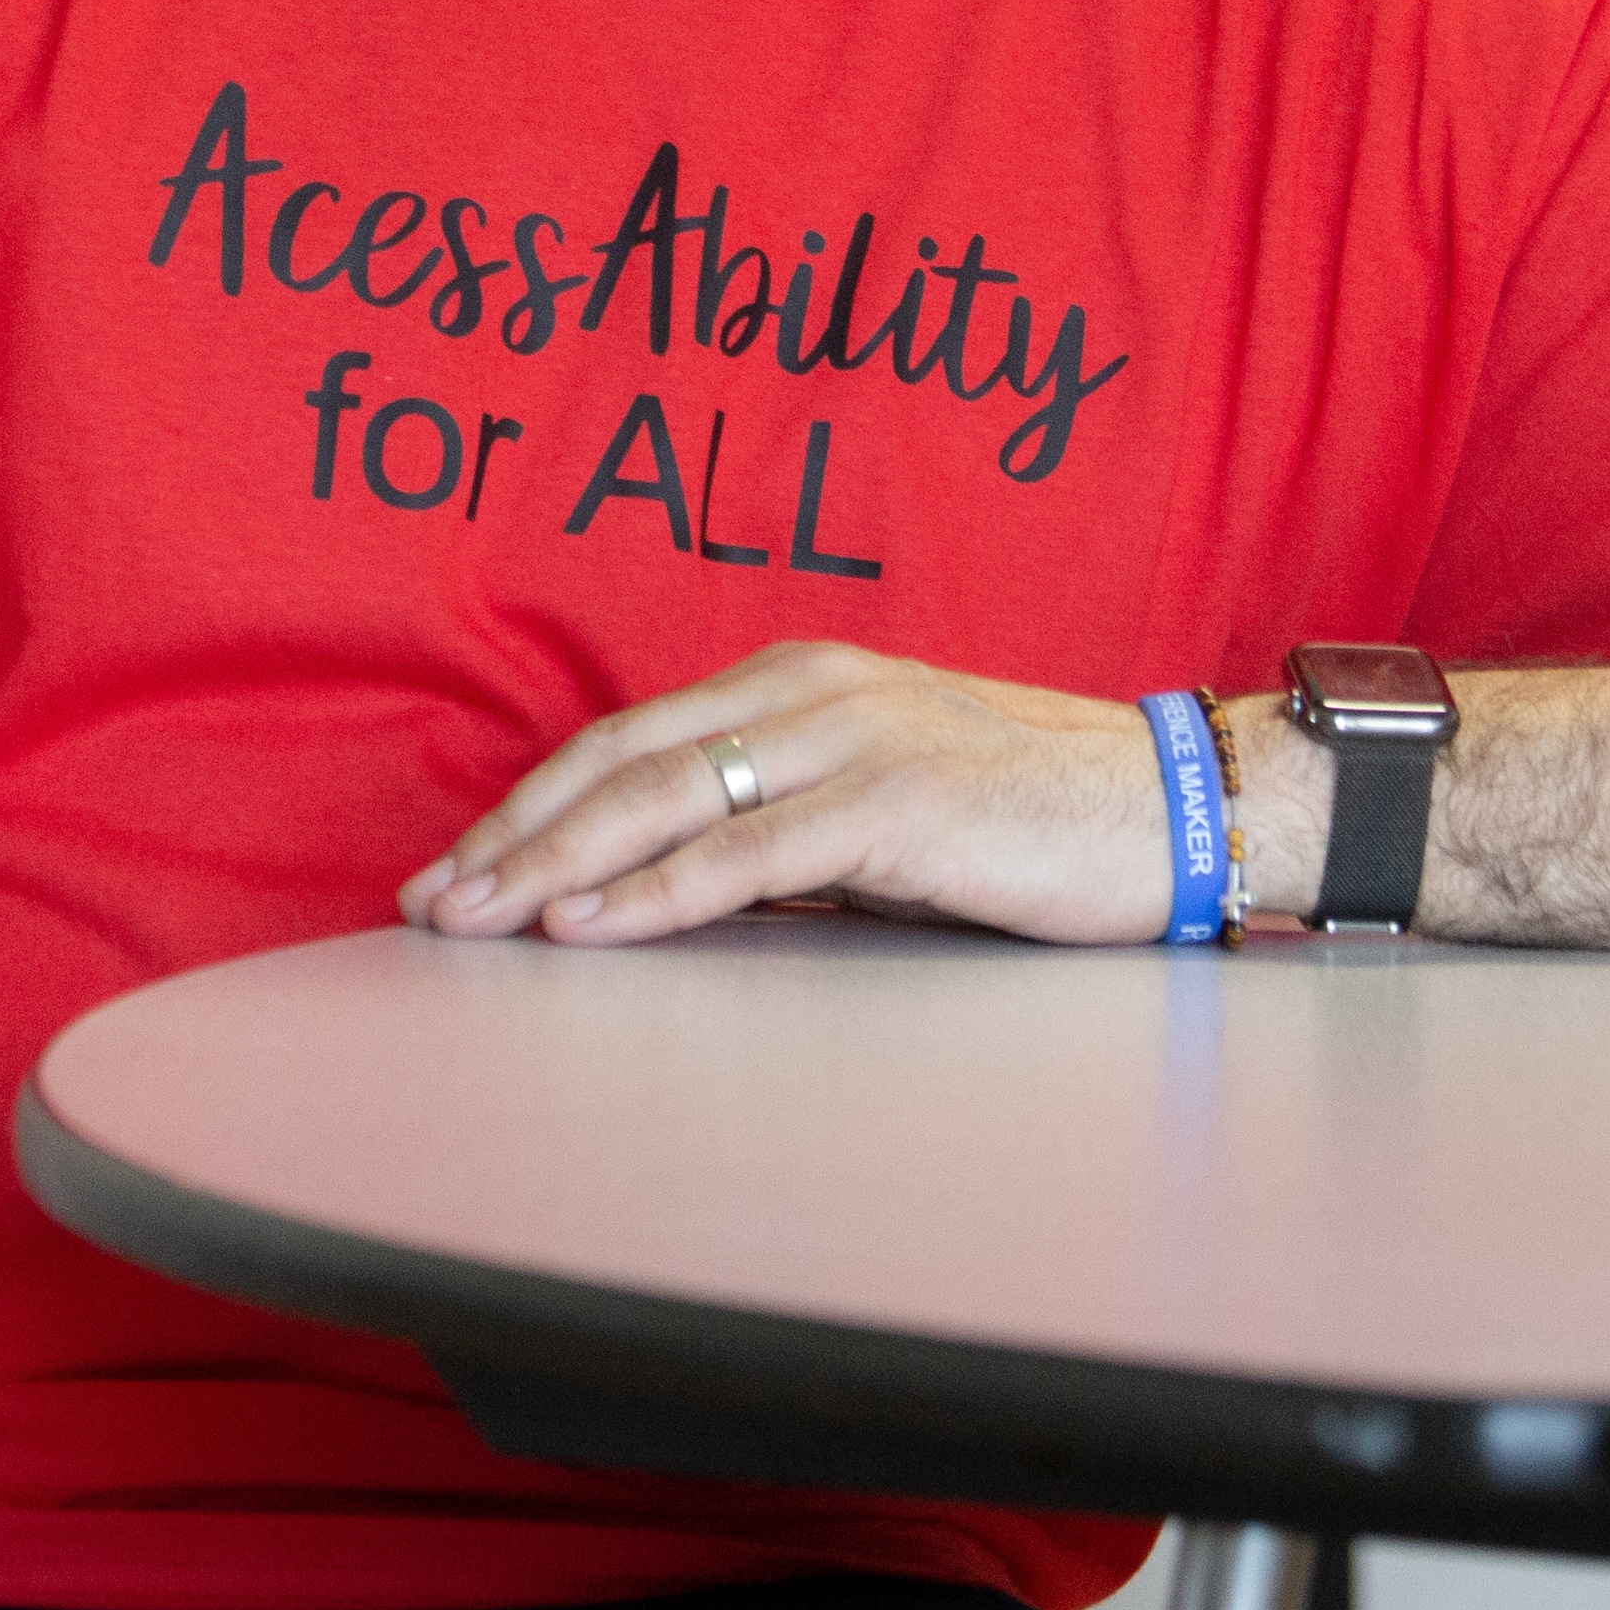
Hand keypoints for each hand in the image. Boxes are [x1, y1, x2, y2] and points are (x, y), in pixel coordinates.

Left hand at [398, 643, 1255, 947]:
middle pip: (623, 760)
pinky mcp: (898, 801)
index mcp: (796, 682)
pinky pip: (751, 849)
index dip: (532, 805)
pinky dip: (657, 889)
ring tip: (481, 917)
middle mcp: (810, 691)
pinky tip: (593, 927)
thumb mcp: (876, 812)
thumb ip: (778, 830)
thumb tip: (668, 887)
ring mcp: (854, 737)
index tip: (457, 869)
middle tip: (433, 903)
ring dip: (559, 863)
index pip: (629, 740)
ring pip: (668, 797)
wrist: (1176, 806)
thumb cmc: (1026, 819)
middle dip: (515, 836)